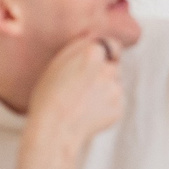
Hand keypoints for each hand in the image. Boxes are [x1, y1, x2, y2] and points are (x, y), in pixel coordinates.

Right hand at [18, 38, 125, 168]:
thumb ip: (78, 48)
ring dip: (105, 89)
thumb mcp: (56, 64)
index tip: (97, 61)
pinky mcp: (119, 108)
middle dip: (104, 72)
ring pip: (115, 84)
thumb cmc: (48, 97)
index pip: (111, 44)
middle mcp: (109, 68)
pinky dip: (106, 107)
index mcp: (93, 52)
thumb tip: (93, 38)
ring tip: (83, 102)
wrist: (54, 130)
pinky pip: (115, 103)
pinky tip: (88, 113)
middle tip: (84, 86)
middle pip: (114, 65)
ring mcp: (116, 89)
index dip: (105, 53)